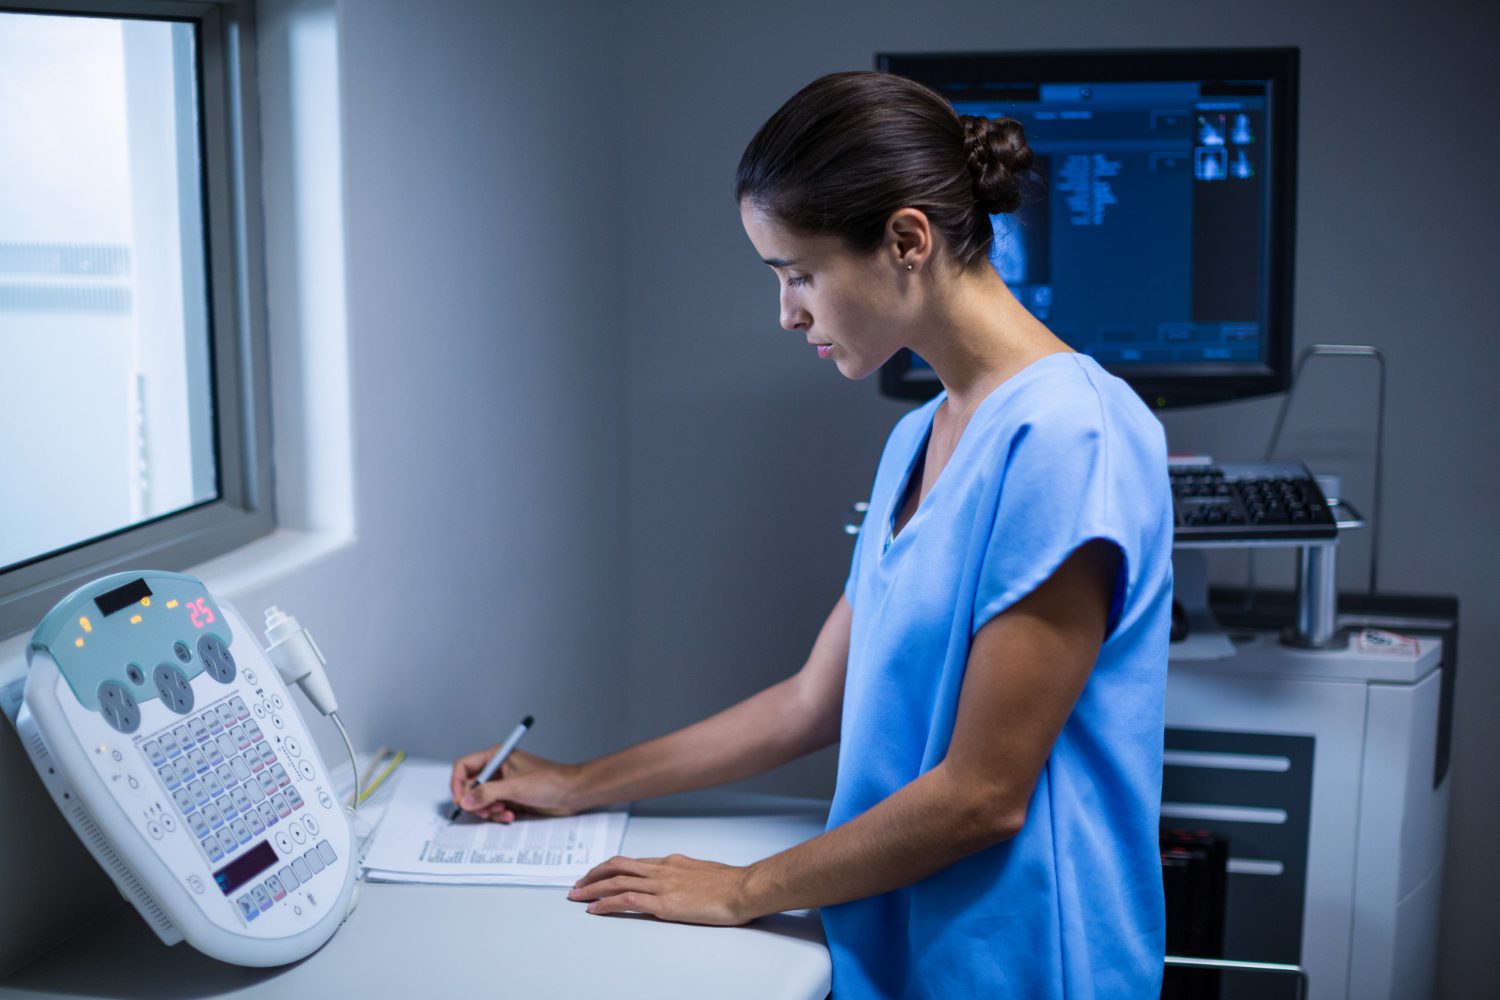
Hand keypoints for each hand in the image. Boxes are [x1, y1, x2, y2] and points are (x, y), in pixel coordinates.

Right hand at [449, 748, 581, 821]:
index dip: (458, 784)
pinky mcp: (510, 798)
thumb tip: (465, 801)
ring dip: (489, 811)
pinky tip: (511, 815)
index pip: (463, 766)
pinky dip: (499, 815)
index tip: (461, 801)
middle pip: (469, 787)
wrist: (572, 793)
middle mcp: (497, 770)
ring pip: (481, 801)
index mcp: (496, 756)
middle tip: (487, 810)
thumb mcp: (515, 787)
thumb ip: (487, 793)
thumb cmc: (550, 781)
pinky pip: (493, 809)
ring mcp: (503, 785)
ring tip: (505, 812)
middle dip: (477, 802)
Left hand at [567, 853, 754, 924]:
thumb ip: (685, 876)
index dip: (611, 869)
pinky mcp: (664, 903)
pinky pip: (626, 900)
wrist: (743, 888)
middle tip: (578, 884)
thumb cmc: (731, 884)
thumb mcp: (703, 873)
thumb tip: (679, 884)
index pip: (633, 862)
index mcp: (671, 862)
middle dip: (594, 875)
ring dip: (592, 888)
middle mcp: (662, 869)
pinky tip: (594, 909)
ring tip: (576, 895)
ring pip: (616, 881)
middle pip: (618, 866)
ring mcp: (661, 885)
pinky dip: (606, 904)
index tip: (598, 875)